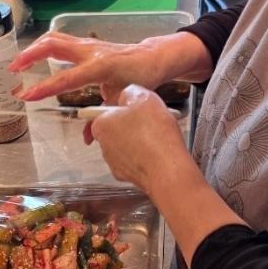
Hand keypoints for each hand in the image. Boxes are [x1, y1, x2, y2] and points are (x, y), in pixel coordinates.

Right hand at [10, 30, 210, 103]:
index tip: (25, 96)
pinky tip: (33, 57)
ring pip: (54, 39)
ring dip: (33, 48)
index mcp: (101, 67)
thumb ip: (103, 120)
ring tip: (17, 64)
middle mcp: (91, 52)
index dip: (45, 88)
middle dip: (30, 56)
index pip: (67, 78)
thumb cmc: (141, 78)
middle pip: (53, 46)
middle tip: (12, 71)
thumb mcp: (122, 101)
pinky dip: (43, 47)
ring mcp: (87, 44)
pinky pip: (60, 41)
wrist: (153, 57)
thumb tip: (88, 139)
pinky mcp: (86, 43)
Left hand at [89, 85, 242, 261]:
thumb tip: (127, 95)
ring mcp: (115, 163)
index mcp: (101, 124)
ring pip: (127, 145)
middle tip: (154, 120)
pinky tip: (160, 152)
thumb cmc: (154, 132)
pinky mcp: (128, 177)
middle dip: (134, 124)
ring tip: (161, 137)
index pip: (108, 111)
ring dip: (141, 141)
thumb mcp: (143, 97)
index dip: (127, 108)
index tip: (141, 109)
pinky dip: (146, 156)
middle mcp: (103, 145)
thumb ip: (130, 92)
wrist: (167, 169)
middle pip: (118, 128)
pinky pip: (136, 161)